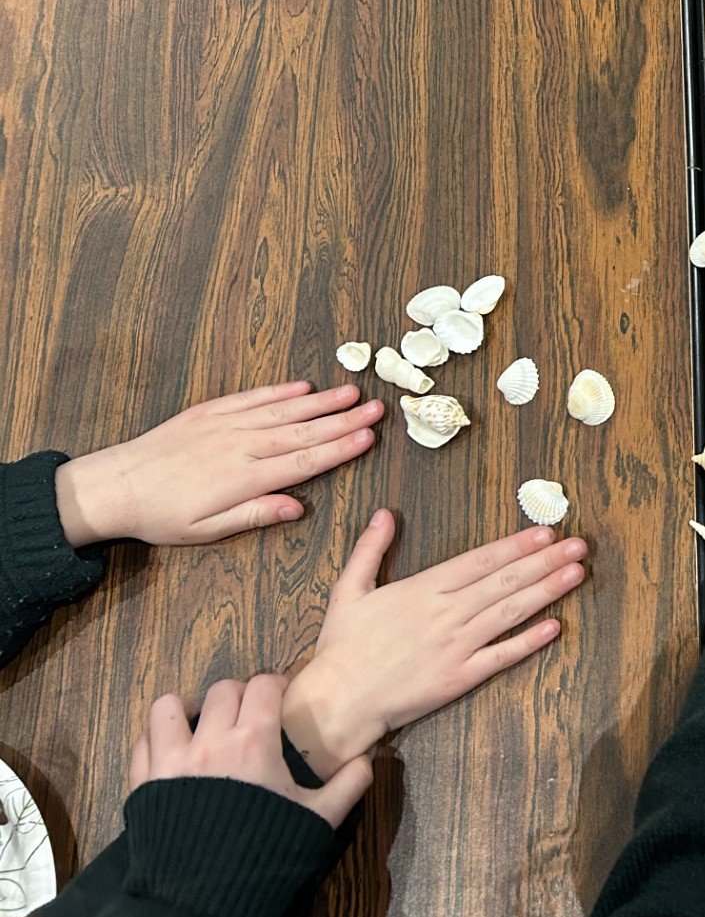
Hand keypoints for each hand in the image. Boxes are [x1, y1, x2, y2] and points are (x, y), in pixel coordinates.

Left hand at [55, 382, 384, 547]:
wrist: (116, 486)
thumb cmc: (161, 516)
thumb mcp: (206, 530)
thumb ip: (254, 515)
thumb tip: (297, 508)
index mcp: (244, 478)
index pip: (304, 463)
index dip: (340, 450)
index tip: (368, 438)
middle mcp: (241, 446)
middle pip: (303, 433)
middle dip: (344, 421)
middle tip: (377, 410)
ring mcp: (226, 425)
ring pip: (284, 411)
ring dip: (321, 402)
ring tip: (353, 393)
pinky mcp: (210, 413)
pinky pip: (252, 399)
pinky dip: (279, 391)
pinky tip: (303, 387)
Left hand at [130, 675, 371, 827]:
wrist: (206, 899)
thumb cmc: (267, 851)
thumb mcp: (319, 819)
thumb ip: (348, 784)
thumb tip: (368, 759)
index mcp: (254, 741)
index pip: (263, 684)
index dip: (275, 685)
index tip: (280, 699)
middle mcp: (210, 741)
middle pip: (222, 689)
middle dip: (238, 695)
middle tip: (247, 715)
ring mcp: (170, 761)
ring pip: (167, 707)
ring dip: (186, 709)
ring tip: (199, 724)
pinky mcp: (143, 784)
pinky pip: (142, 743)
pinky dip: (156, 741)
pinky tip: (172, 753)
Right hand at [281, 510, 585, 778]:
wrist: (336, 702)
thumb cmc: (342, 648)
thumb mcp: (348, 590)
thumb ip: (370, 550)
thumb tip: (384, 514)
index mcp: (422, 589)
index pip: (479, 561)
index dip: (515, 546)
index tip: (545, 533)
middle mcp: (445, 614)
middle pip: (503, 582)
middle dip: (544, 561)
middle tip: (578, 545)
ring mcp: (455, 646)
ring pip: (509, 613)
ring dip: (546, 592)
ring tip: (576, 573)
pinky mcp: (458, 678)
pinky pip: (500, 657)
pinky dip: (528, 642)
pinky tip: (555, 627)